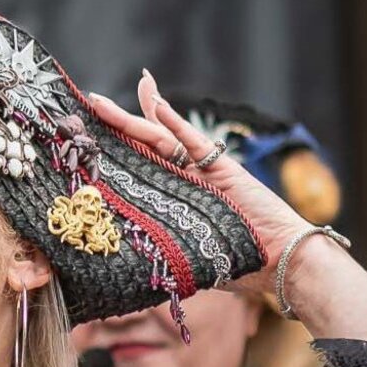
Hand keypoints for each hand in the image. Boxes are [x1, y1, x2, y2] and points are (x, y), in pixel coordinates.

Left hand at [88, 72, 307, 293]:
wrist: (280, 260)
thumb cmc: (240, 266)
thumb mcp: (189, 262)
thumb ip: (164, 255)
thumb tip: (132, 268)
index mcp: (171, 201)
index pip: (136, 170)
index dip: (114, 153)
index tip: (86, 139)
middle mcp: (183, 182)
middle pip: (144, 146)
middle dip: (117, 124)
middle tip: (90, 102)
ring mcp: (201, 172)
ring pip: (161, 139)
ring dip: (137, 115)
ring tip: (105, 98)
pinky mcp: (221, 167)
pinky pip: (192, 141)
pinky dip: (174, 121)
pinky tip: (154, 102)